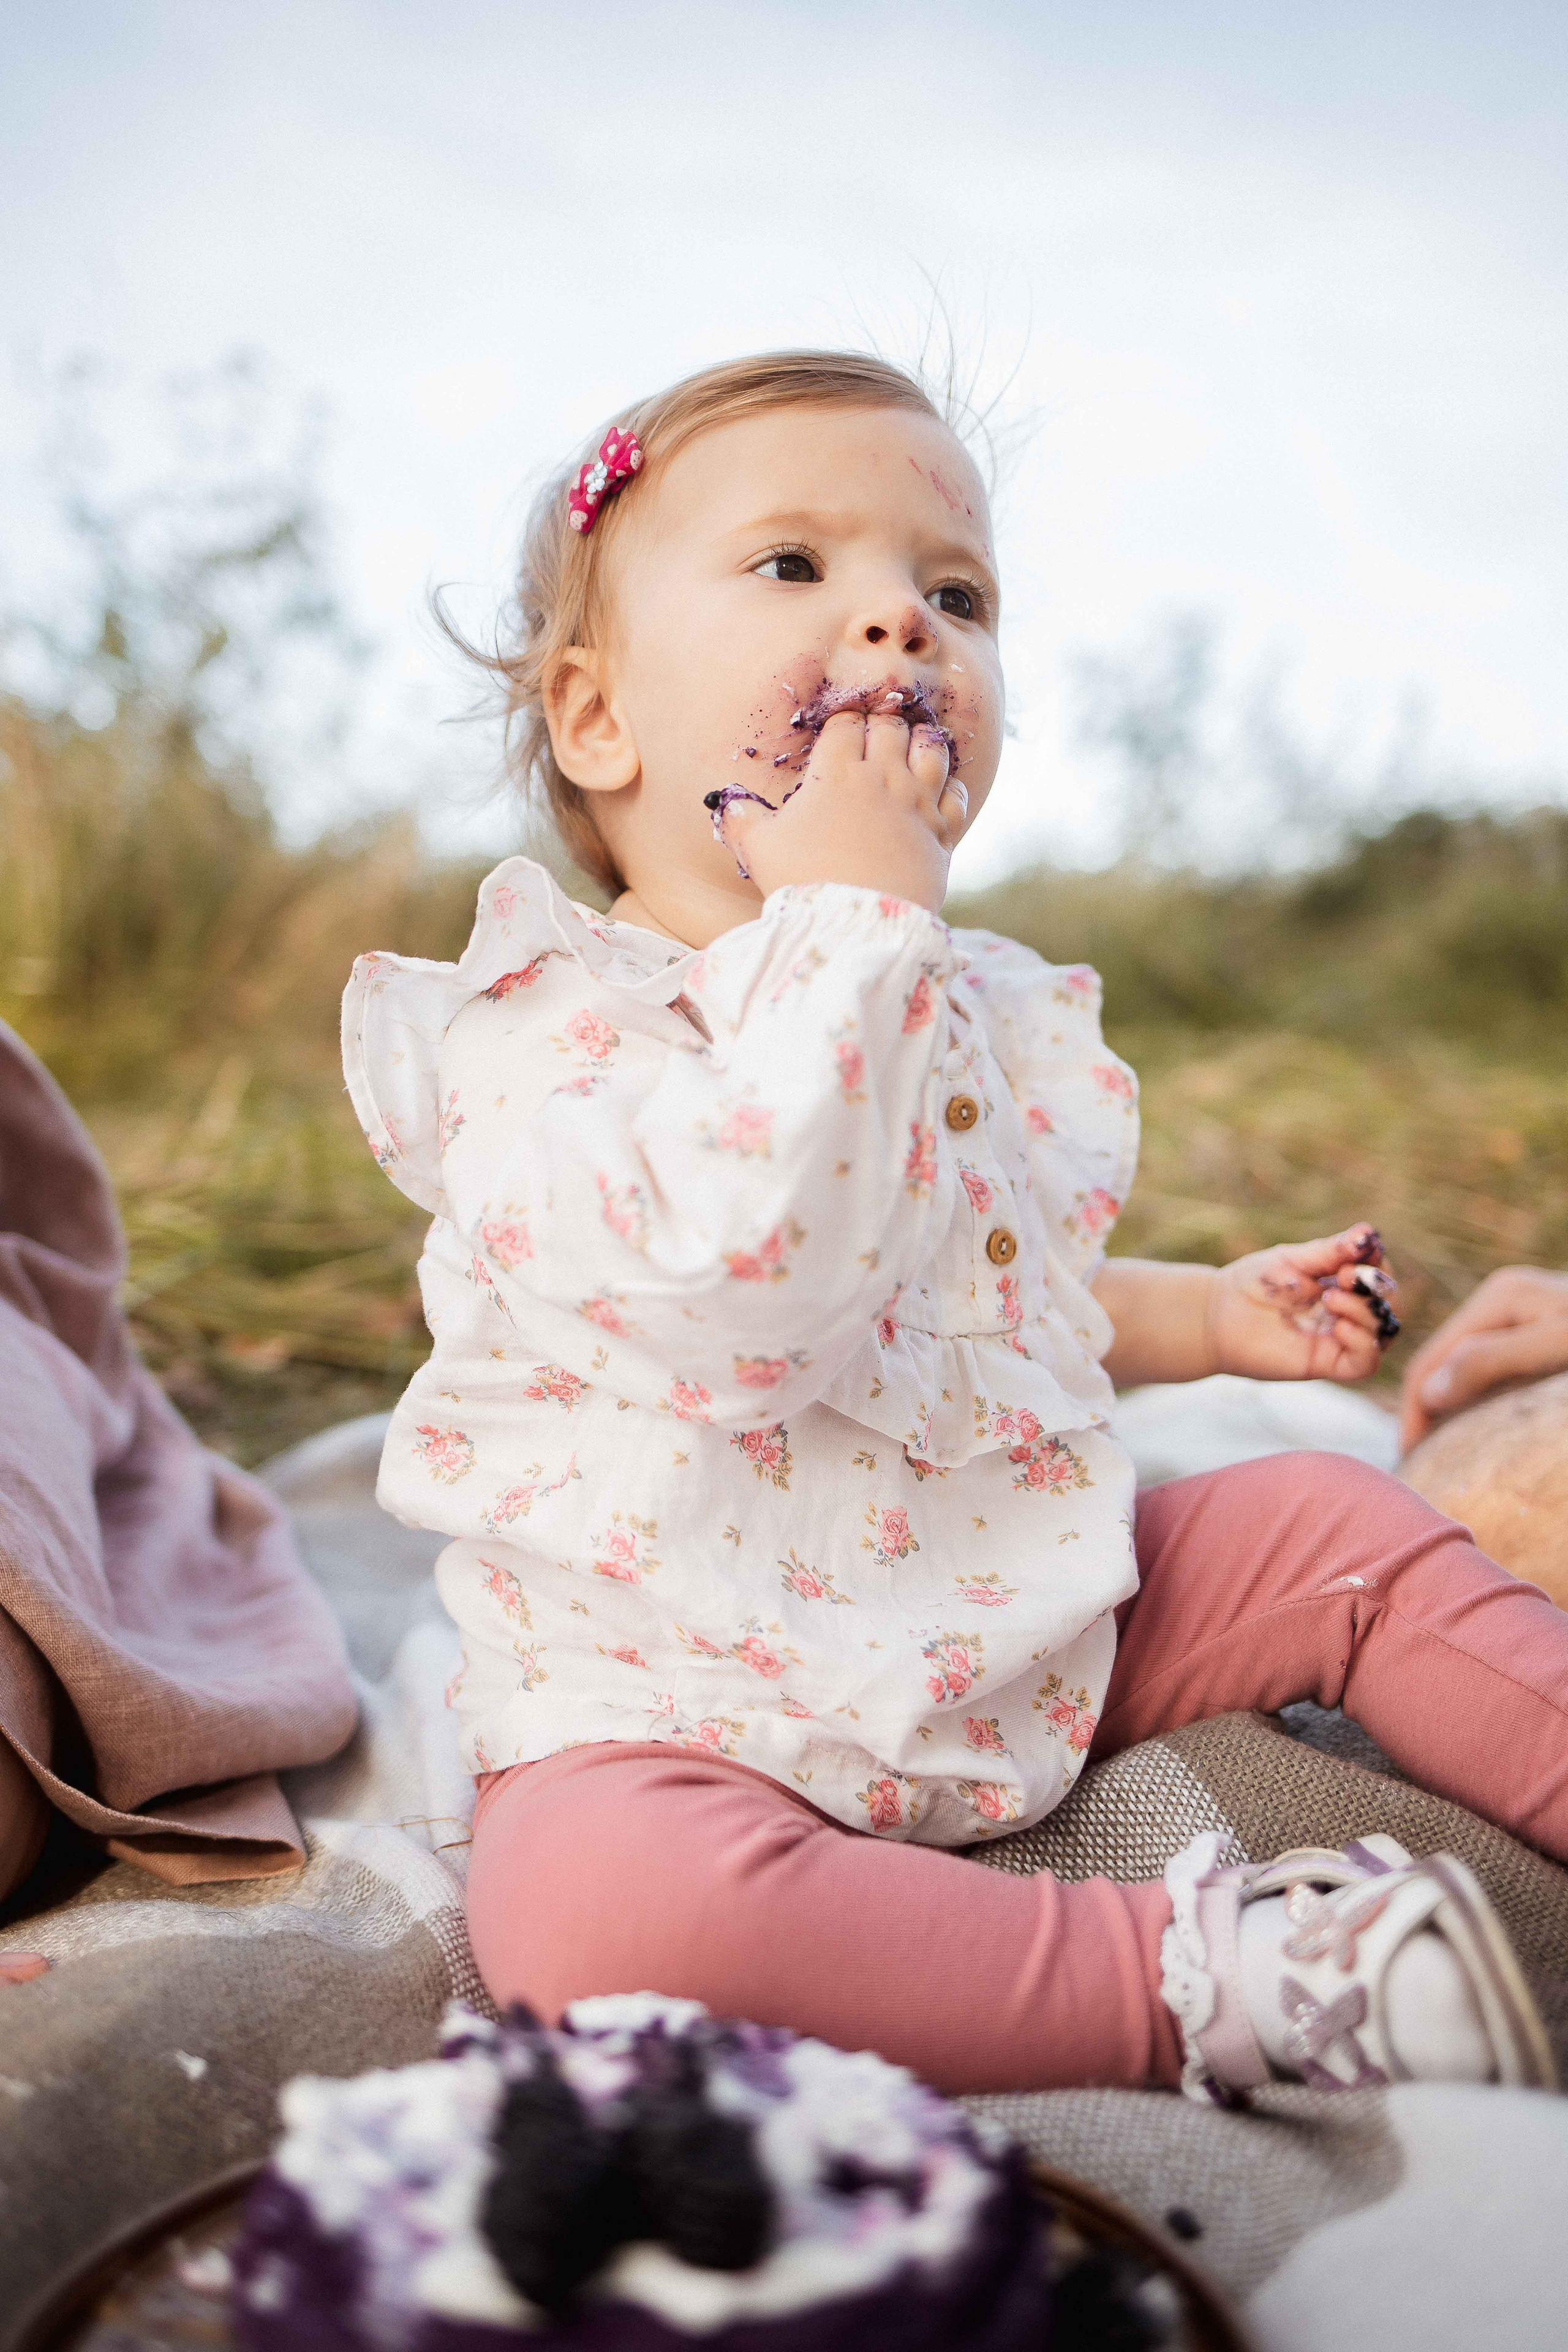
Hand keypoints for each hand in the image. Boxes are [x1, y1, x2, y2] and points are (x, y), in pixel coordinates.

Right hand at [718, 709, 964, 911]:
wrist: (855, 926)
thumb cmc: (802, 882)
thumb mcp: (760, 848)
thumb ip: (742, 820)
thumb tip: (727, 804)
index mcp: (837, 771)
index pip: (846, 723)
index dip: (843, 721)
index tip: (840, 730)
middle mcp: (883, 777)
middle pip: (890, 726)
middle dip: (882, 722)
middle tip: (876, 733)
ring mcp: (917, 802)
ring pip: (931, 749)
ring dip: (921, 740)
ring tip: (913, 743)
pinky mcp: (942, 833)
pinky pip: (957, 793)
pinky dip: (951, 784)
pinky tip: (941, 788)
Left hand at [1206, 1224, 1398, 1385]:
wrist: (1216, 1315)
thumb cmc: (1253, 1284)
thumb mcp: (1294, 1260)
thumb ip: (1331, 1251)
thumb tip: (1368, 1233)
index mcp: (1340, 1285)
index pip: (1379, 1275)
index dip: (1375, 1264)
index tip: (1352, 1255)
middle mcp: (1345, 1313)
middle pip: (1389, 1304)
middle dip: (1375, 1287)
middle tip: (1342, 1276)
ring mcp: (1337, 1339)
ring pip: (1382, 1332)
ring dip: (1366, 1312)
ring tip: (1332, 1298)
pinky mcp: (1325, 1363)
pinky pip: (1364, 1362)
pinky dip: (1363, 1343)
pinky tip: (1339, 1325)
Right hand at [1399, 1266, 1567, 1450]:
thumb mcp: (1557, 1346)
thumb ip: (1492, 1361)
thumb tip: (1427, 1393)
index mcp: (1499, 1297)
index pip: (1432, 1358)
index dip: (1415, 1409)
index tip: (1409, 1458)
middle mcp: (1502, 1298)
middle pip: (1443, 1358)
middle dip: (1425, 1408)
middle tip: (1418, 1461)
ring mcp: (1520, 1310)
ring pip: (1464, 1362)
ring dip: (1447, 1404)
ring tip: (1439, 1448)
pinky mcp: (1537, 1326)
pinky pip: (1490, 1364)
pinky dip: (1476, 1395)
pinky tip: (1477, 1420)